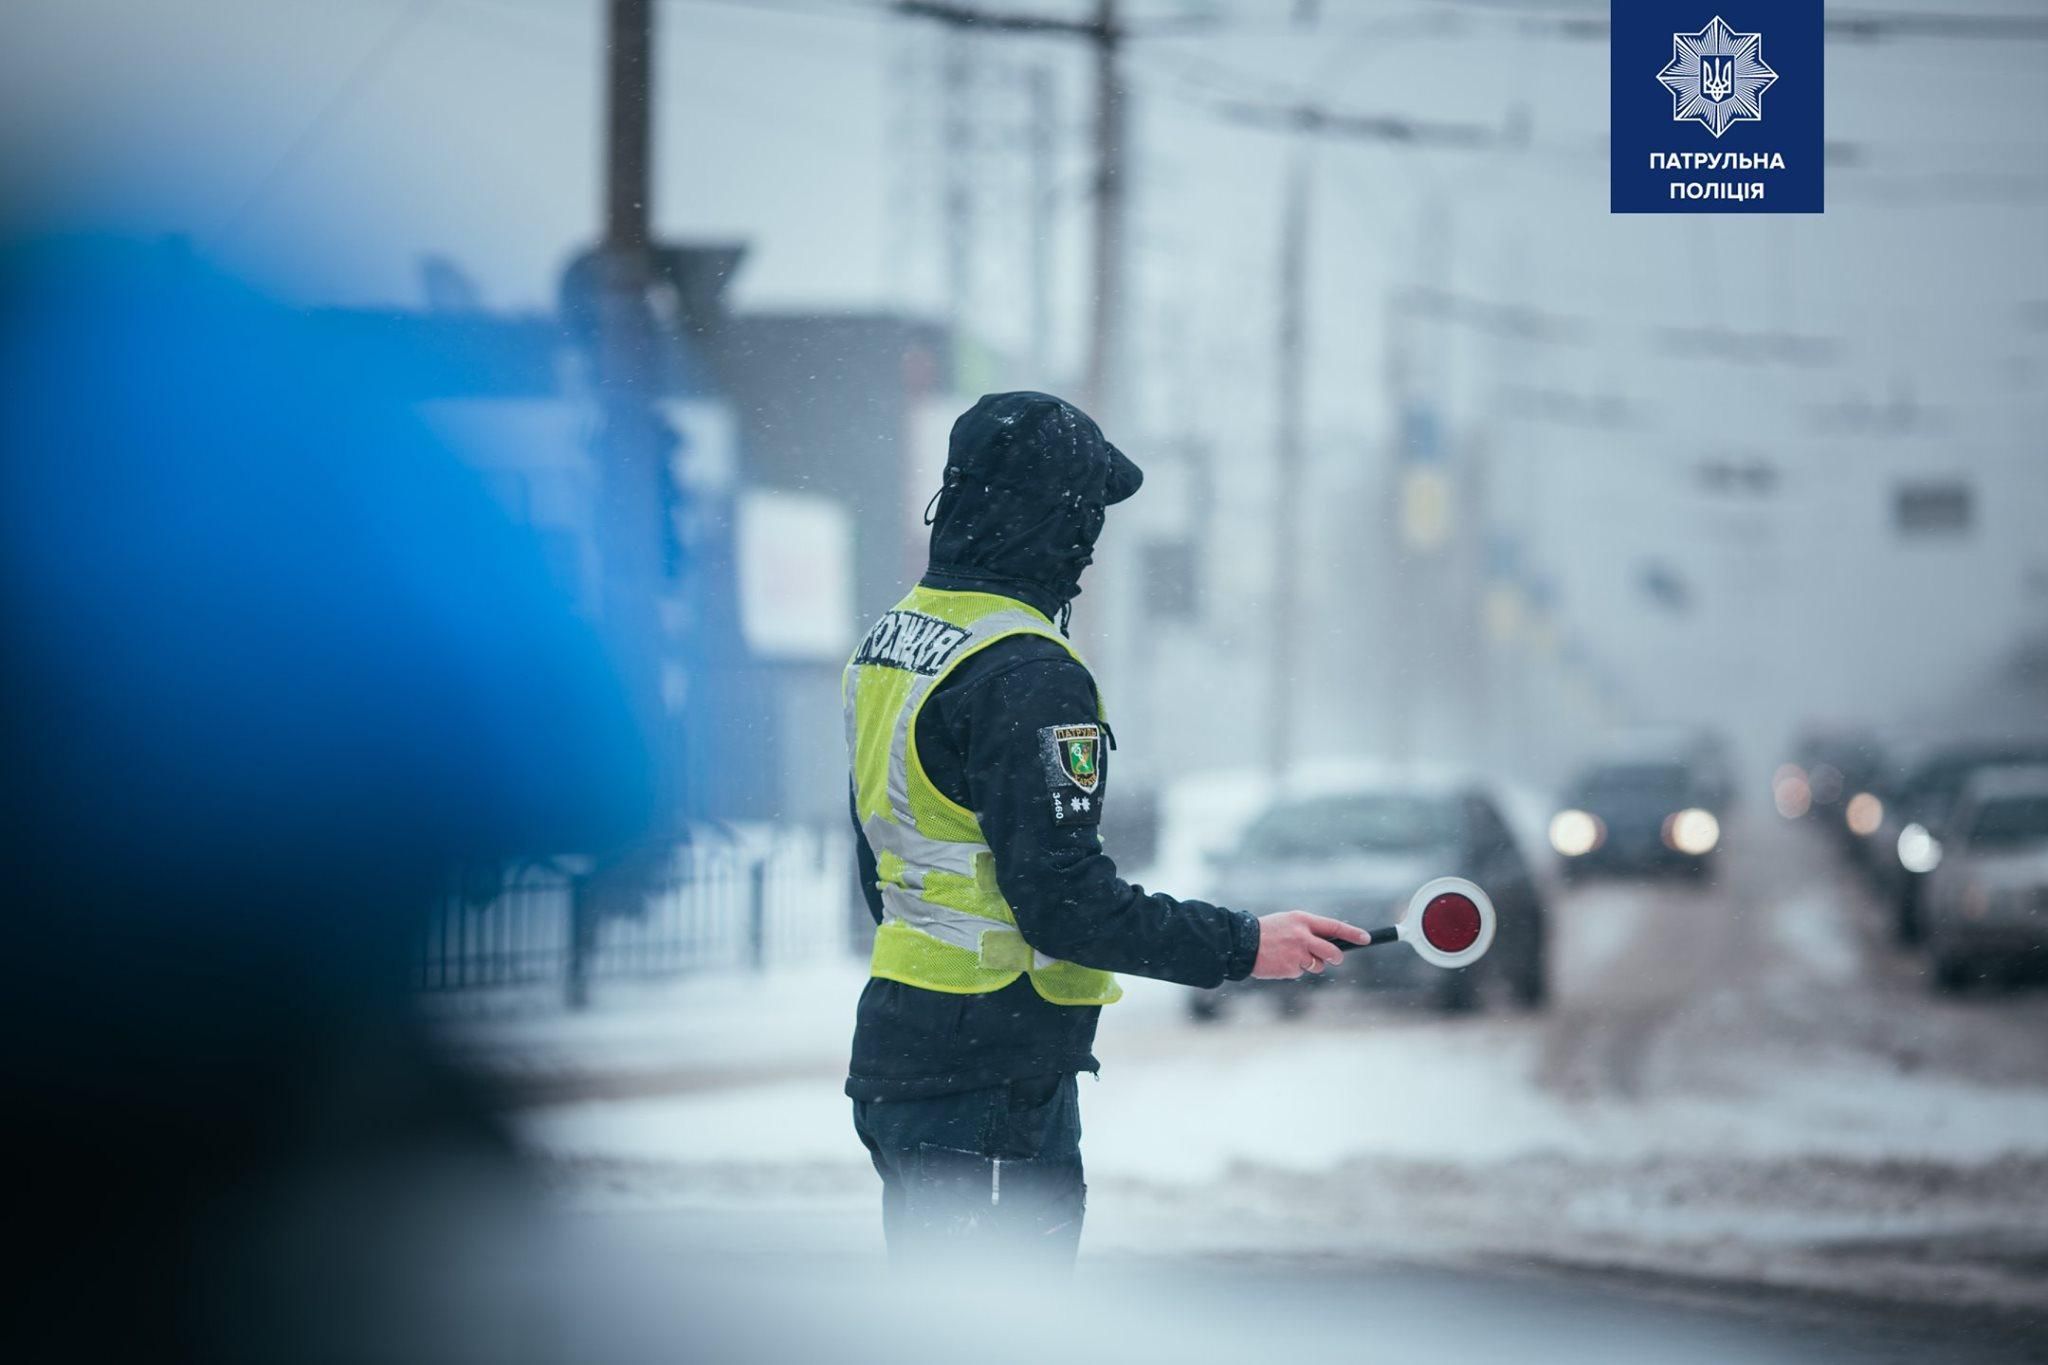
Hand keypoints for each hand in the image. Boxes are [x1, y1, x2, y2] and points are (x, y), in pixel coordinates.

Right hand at [1252, 912, 1368, 979]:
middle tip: (1334, 958)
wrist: (1241, 943)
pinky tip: (1279, 962)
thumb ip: (1308, 930)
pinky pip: (1300, 972)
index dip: (1352, 933)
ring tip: (1289, 955)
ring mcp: (1297, 954)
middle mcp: (1302, 936)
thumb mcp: (1288, 922)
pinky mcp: (1290, 968)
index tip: (1366, 938)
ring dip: (1309, 964)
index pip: (1334, 926)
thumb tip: (1330, 943)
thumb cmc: (1267, 932)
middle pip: (1333, 952)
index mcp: (1302, 920)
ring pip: (1317, 965)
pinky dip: (1292, 969)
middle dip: (1335, 958)